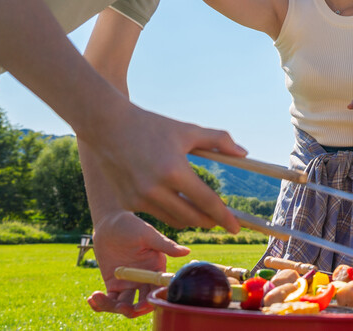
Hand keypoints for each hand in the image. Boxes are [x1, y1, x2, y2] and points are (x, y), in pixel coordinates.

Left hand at [86, 212, 189, 316]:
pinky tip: (92, 298)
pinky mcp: (113, 283)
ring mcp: (128, 283)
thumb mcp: (149, 235)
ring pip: (124, 305)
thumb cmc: (132, 225)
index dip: (153, 300)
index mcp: (156, 269)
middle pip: (142, 303)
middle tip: (122, 307)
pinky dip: (100, 304)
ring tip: (100, 298)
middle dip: (134, 309)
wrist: (110, 222)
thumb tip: (186, 252)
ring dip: (114, 308)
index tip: (144, 303)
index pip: (158, 290)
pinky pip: (109, 300)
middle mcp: (143, 279)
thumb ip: (166, 245)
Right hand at [92, 106, 244, 232]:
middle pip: (192, 217)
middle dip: (210, 221)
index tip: (236, 227)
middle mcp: (155, 189)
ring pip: (174, 220)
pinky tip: (175, 203)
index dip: (224, 217)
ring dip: (191, 219)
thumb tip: (244, 153)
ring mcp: (138, 198)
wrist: (108, 127)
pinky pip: (155, 214)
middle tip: (221, 220)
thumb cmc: (153, 126)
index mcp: (174, 170)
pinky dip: (169, 211)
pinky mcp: (127, 203)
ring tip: (201, 212)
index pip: (207, 201)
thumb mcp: (188, 130)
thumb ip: (219, 140)